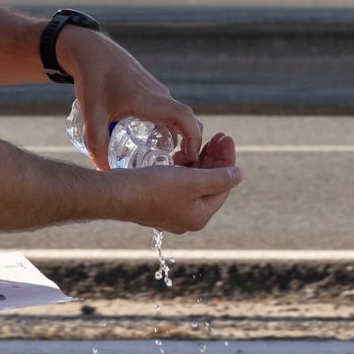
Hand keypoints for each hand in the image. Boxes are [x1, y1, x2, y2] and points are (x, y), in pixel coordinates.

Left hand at [59, 27, 202, 169]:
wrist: (92, 50)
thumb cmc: (93, 78)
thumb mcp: (92, 113)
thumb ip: (96, 143)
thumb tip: (102, 172)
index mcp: (150, 100)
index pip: (184, 118)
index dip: (193, 139)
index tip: (190, 159)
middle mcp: (159, 96)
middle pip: (187, 121)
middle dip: (189, 144)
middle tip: (177, 166)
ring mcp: (157, 93)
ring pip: (177, 117)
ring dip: (177, 137)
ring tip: (164, 160)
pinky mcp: (150, 92)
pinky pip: (167, 112)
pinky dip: (168, 128)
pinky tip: (150, 142)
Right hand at [119, 132, 240, 233]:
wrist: (115, 193)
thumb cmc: (153, 187)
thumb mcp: (193, 181)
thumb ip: (219, 178)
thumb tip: (238, 176)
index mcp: (199, 216)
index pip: (223, 186)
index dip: (227, 160)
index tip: (226, 138)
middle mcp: (187, 217)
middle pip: (209, 184)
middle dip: (215, 159)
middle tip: (218, 136)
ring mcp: (171, 210)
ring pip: (193, 182)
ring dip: (199, 161)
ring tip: (200, 142)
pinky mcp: (156, 201)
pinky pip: (178, 183)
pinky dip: (184, 167)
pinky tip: (180, 152)